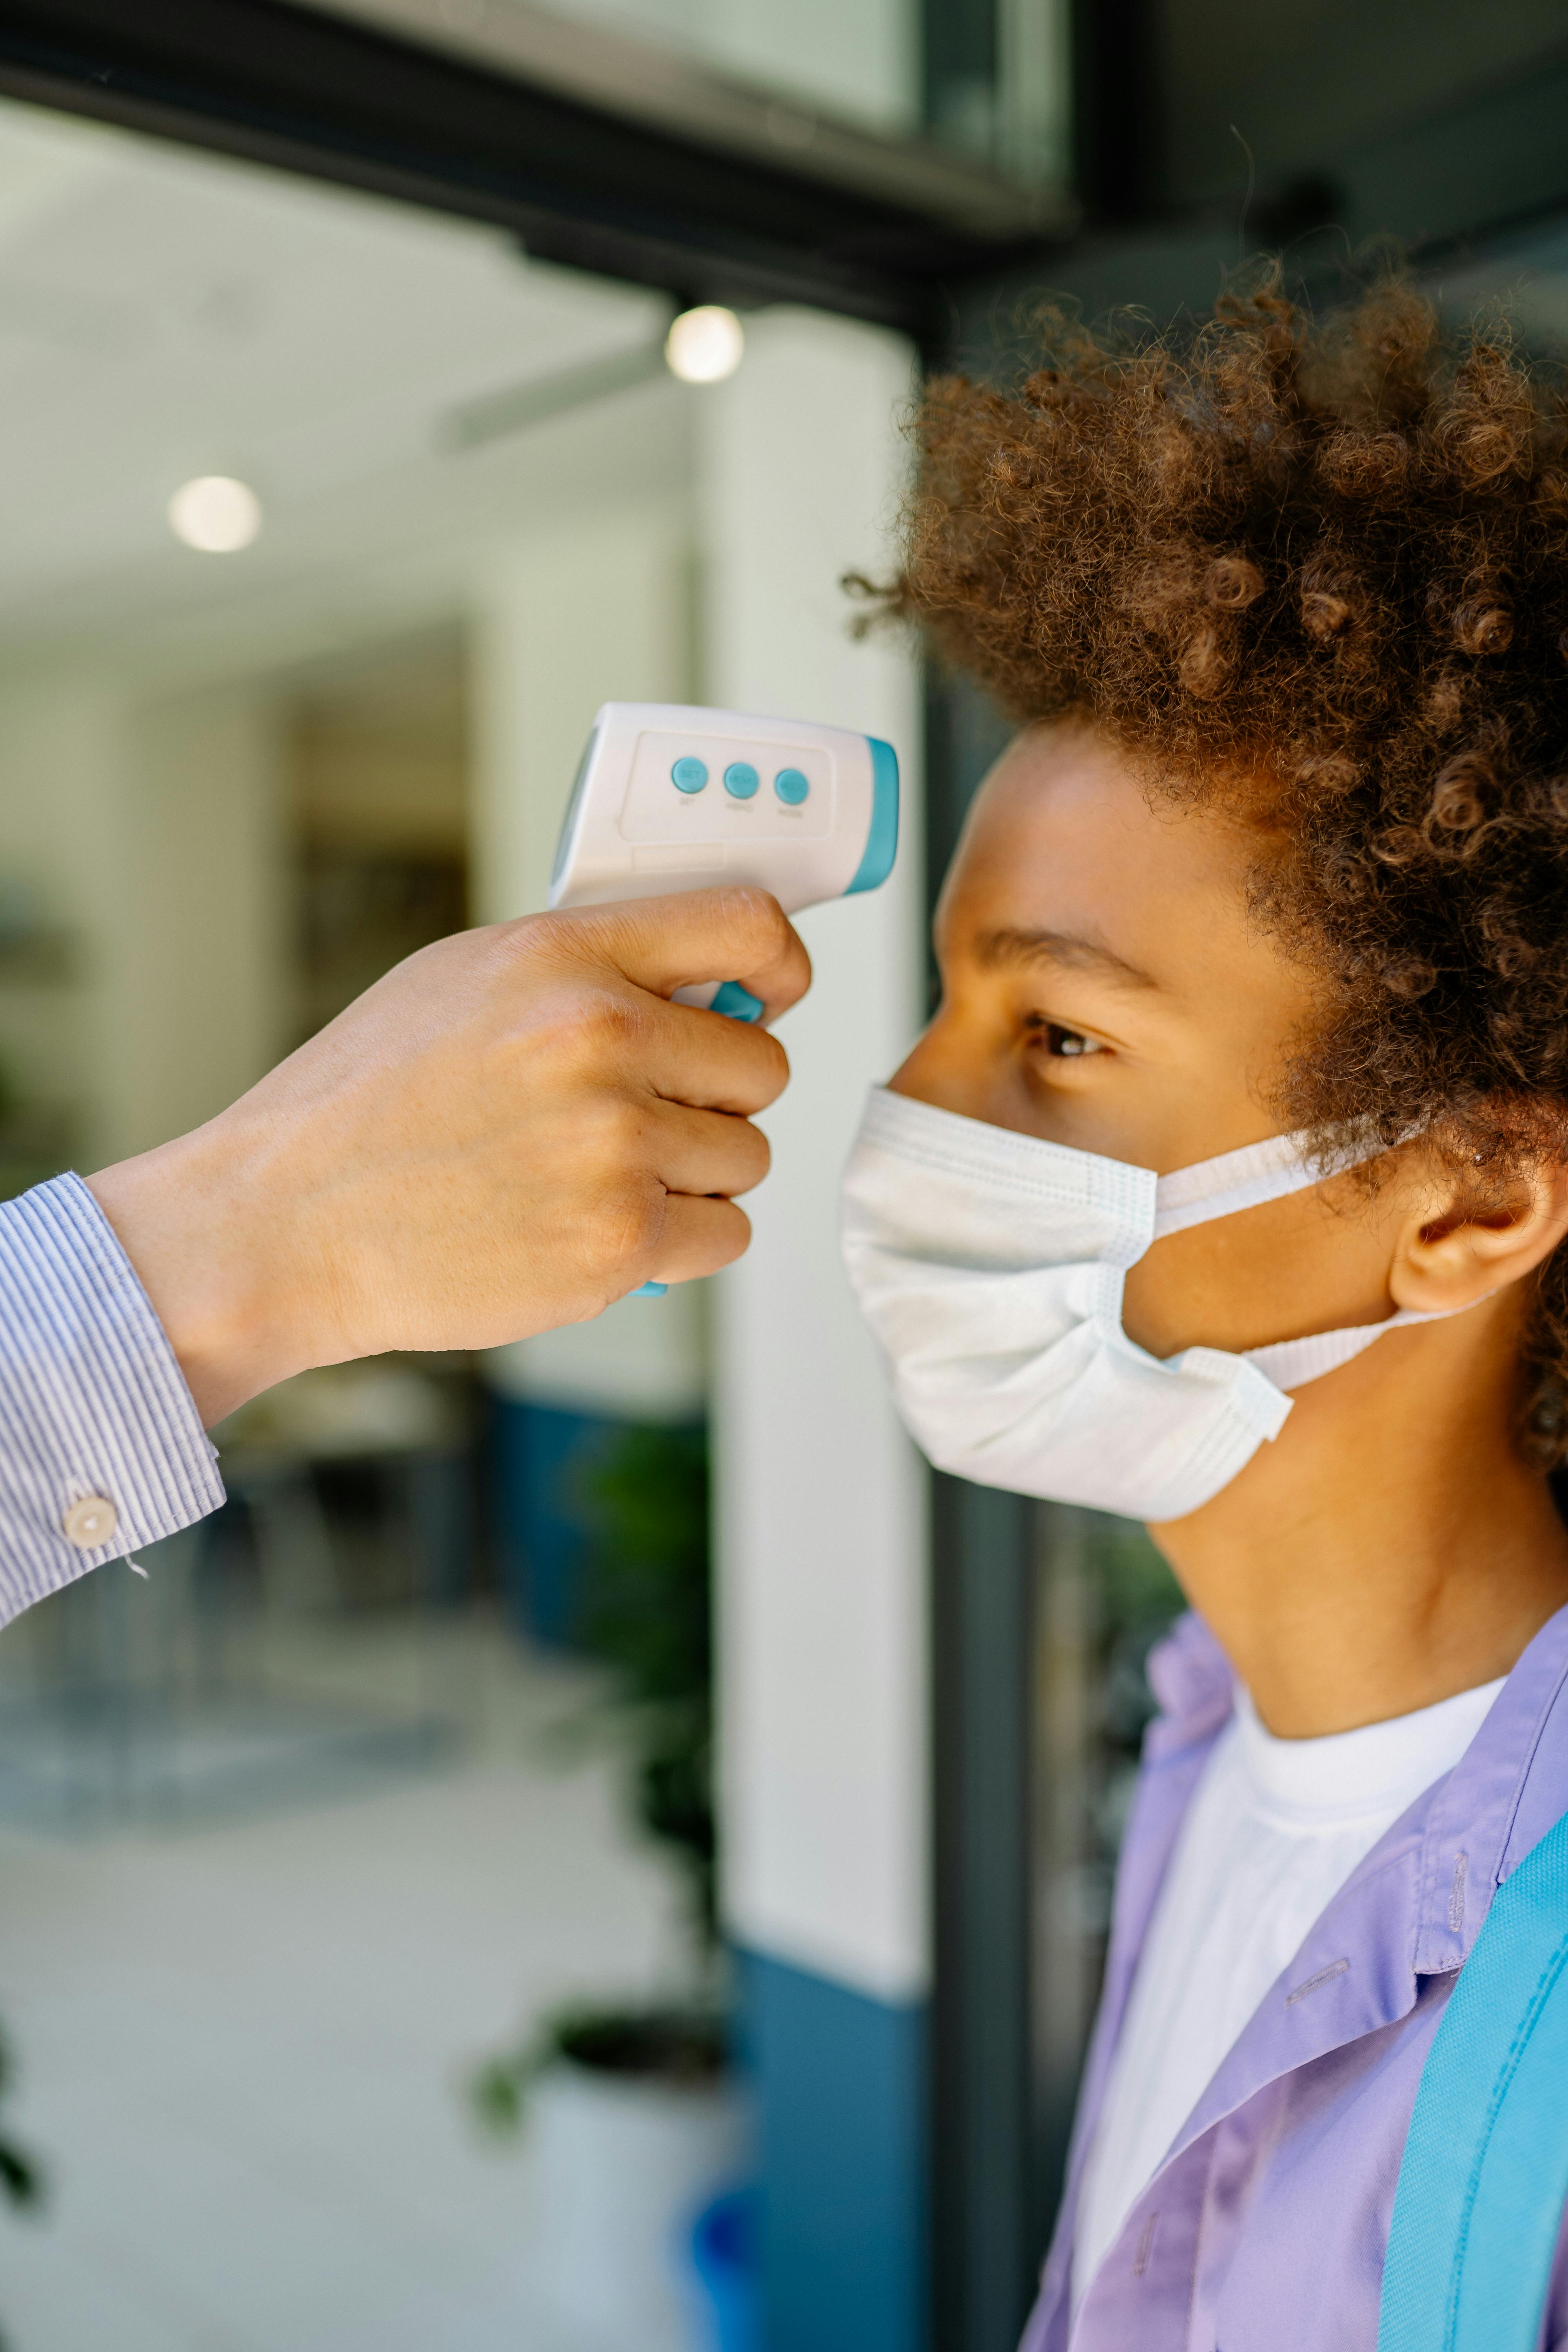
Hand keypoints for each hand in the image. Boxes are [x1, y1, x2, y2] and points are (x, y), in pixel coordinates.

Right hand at [87, 889, 809, 1425]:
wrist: (283, 1223)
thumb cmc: (366, 1105)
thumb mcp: (464, 983)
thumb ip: (588, 969)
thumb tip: (703, 983)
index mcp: (563, 959)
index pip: (746, 927)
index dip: (781, 967)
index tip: (771, 997)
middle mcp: (597, 1039)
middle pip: (760, 1065)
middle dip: (713, 1098)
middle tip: (641, 1118)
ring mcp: (612, 1144)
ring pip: (745, 1157)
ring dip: (693, 1176)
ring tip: (593, 1177)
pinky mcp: (617, 1242)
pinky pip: (725, 1234)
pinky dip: (679, 1243)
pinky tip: (599, 1228)